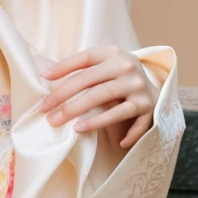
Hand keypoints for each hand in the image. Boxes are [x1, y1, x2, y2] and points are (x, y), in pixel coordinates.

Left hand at [38, 44, 157, 149]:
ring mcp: (138, 86)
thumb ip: (81, 69)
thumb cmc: (118, 77)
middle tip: (48, 114)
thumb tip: (46, 78)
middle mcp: (127, 67)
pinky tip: (119, 143)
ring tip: (72, 127)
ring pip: (108, 101)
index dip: (63, 67)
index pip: (85, 58)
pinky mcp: (149, 105)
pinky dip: (129, 134)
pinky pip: (136, 122)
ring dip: (89, 117)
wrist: (154, 85)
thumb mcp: (104, 65)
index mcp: (113, 53)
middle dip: (66, 99)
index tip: (44, 79)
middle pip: (91, 82)